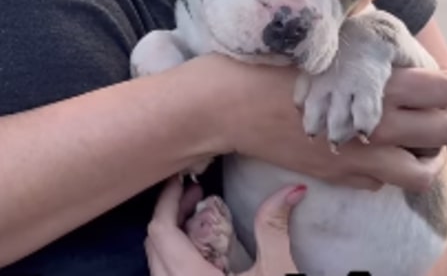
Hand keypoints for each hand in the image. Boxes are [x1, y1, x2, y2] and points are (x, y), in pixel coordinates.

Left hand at [145, 175, 304, 275]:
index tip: (183, 180)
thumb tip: (292, 189)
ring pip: (157, 266)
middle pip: (154, 244)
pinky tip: (203, 257)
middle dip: (171, 214)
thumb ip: (274, 227)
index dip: (168, 200)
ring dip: (172, 239)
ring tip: (200, 222)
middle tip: (196, 196)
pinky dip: (176, 262)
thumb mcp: (277, 273)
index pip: (160, 230)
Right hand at [191, 54, 446, 192]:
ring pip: (422, 172)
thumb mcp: (317, 36)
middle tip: (435, 109)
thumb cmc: (268, 61)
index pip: (445, 90)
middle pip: (446, 131)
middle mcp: (378, 125)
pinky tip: (371, 151)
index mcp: (377, 84)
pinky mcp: (339, 175)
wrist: (227, 106)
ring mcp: (360, 156)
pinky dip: (385, 170)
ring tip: (414, 141)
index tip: (444, 80)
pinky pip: (381, 183)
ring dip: (426, 156)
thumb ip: (354, 31)